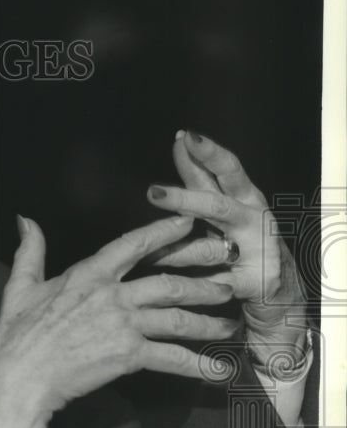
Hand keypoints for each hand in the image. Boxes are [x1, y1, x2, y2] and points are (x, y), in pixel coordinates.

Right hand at [0, 214, 238, 427]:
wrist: (20, 377)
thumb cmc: (16, 335)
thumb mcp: (19, 286)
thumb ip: (30, 251)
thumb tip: (25, 220)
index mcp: (88, 274)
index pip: (132, 245)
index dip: (163, 231)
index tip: (189, 223)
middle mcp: (111, 295)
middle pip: (169, 282)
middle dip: (204, 281)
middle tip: (230, 280)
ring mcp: (122, 324)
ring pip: (178, 318)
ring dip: (208, 322)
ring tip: (229, 326)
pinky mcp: (128, 355)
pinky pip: (172, 358)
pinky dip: (199, 366)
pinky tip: (220, 372)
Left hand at [147, 130, 306, 361]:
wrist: (279, 290)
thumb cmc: (244, 240)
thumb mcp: (225, 207)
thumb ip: (202, 179)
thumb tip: (181, 142)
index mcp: (245, 198)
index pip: (227, 169)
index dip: (207, 153)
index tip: (184, 137)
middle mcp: (253, 220)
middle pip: (218, 206)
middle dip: (185, 199)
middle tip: (153, 192)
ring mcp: (257, 251)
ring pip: (210, 248)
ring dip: (176, 252)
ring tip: (149, 254)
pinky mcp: (255, 283)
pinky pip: (216, 284)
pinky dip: (196, 286)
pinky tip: (177, 287)